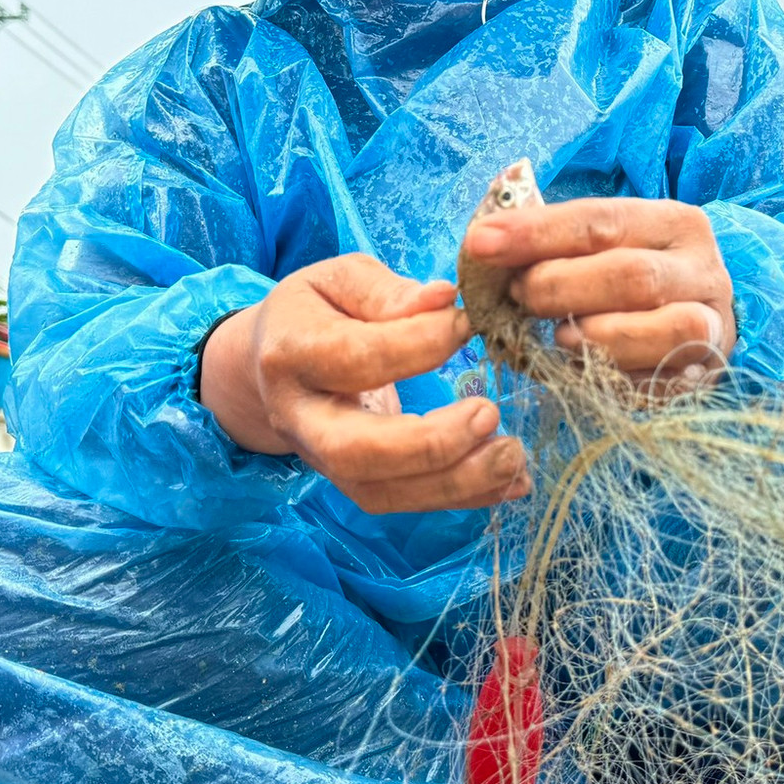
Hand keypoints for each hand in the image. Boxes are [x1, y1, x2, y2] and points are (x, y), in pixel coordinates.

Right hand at [200, 254, 527, 512]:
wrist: (271, 364)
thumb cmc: (317, 310)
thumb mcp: (340, 280)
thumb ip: (387, 292)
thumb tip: (442, 298)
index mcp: (292, 353)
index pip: (356, 358)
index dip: (417, 344)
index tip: (468, 324)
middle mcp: (299, 417)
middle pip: (355, 451)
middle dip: (429, 443)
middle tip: (489, 412)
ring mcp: (322, 460)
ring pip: (381, 491)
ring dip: (454, 482)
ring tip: (512, 457)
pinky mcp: (353, 483)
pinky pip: (404, 503)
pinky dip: (462, 497)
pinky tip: (511, 481)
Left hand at [462, 198, 735, 385]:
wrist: (694, 324)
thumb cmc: (627, 279)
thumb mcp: (598, 248)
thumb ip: (550, 243)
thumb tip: (482, 240)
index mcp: (672, 223)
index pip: (599, 220)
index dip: (536, 233)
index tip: (480, 243)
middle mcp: (702, 269)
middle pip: (630, 274)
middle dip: (561, 287)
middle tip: (518, 297)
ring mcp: (713, 323)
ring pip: (663, 328)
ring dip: (598, 336)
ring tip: (556, 339)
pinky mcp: (706, 373)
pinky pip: (665, 380)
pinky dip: (619, 377)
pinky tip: (586, 372)